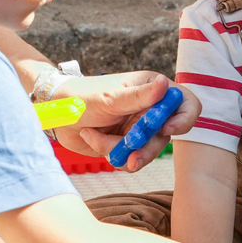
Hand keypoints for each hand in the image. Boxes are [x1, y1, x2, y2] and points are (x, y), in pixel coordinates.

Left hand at [52, 73, 200, 170]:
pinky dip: (111, 153)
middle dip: (147, 147)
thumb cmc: (81, 97)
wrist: (56, 115)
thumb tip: (166, 84)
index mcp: (152, 89)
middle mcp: (150, 108)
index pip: (185, 102)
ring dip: (122, 150)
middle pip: (167, 135)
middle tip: (131, 157)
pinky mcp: (127, 145)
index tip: (167, 129)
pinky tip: (93, 139)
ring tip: (97, 140)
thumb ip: (139, 96)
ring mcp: (139, 128)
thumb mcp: (109, 98)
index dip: (184, 118)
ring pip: (147, 151)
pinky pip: (130, 158)